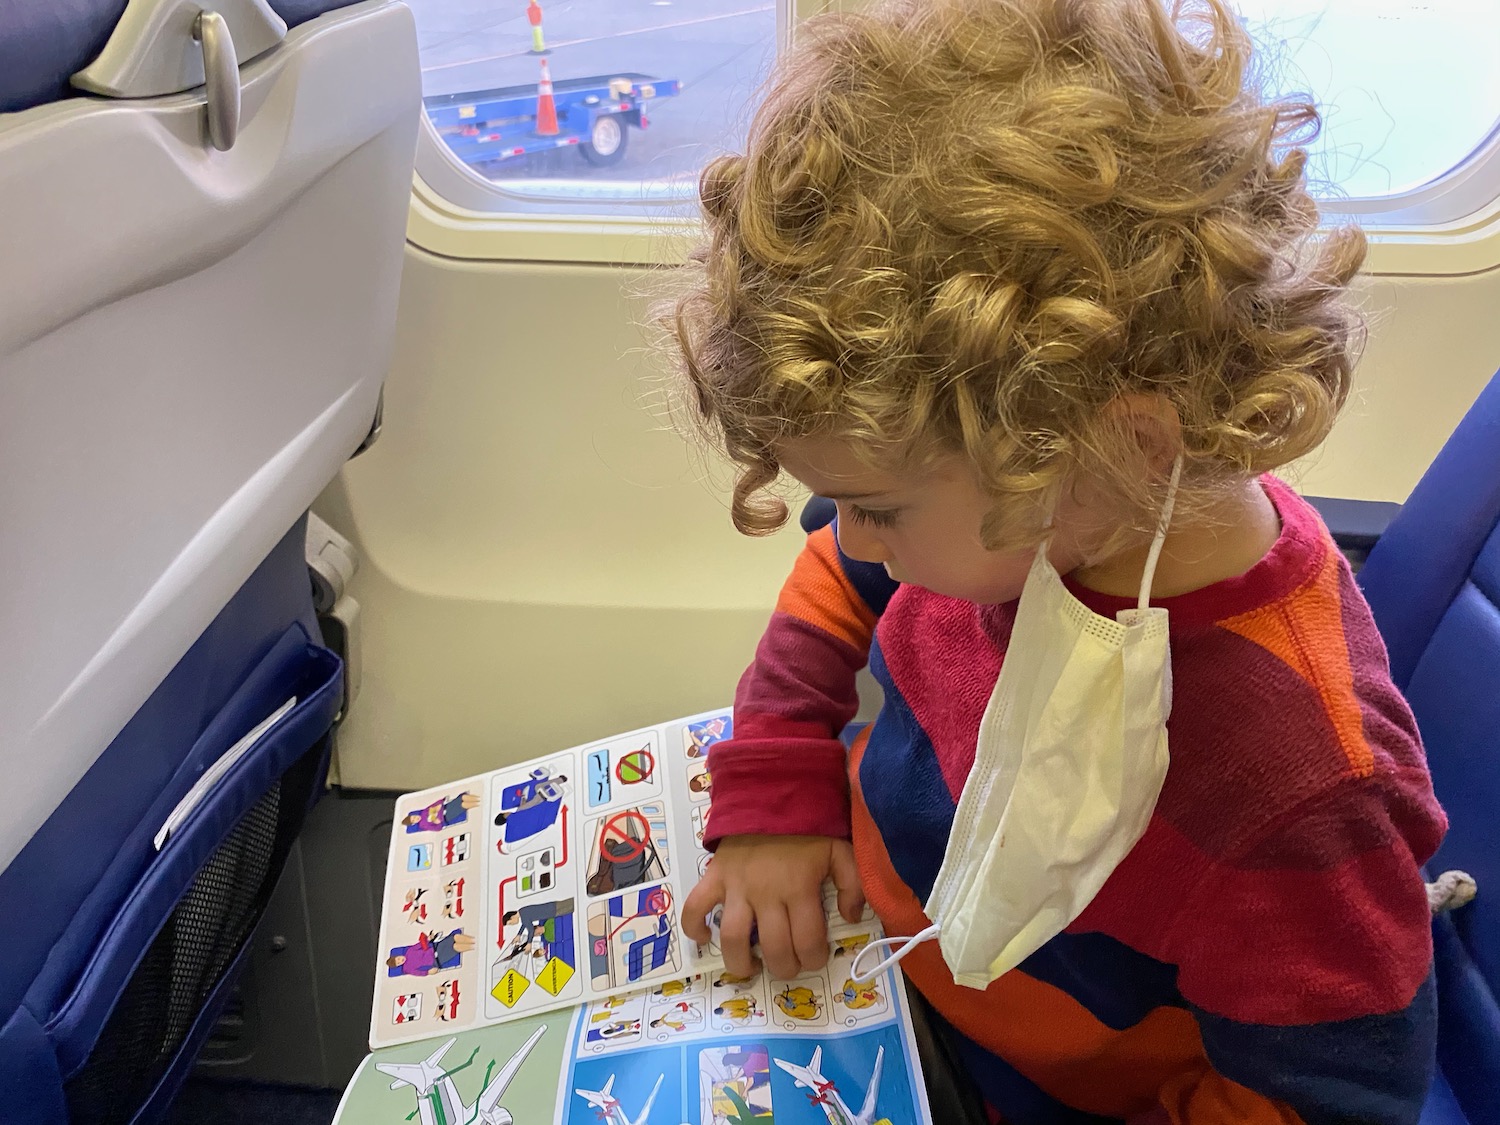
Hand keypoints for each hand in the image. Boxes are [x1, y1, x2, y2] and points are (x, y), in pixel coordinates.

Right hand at [683, 835, 864, 979]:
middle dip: (785, 967)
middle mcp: (766, 893)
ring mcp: (736, 887)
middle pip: (774, 947)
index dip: (815, 958)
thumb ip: (853, 884)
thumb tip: (850, 918)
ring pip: (732, 937)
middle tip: (789, 964)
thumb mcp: (840, 850)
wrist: (771, 792)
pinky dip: (694, 927)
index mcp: (799, 888)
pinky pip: (696, 906)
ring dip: (740, 962)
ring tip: (751, 967)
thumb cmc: (808, 826)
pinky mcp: (715, 877)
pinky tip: (704, 939)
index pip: (808, 940)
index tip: (816, 957)